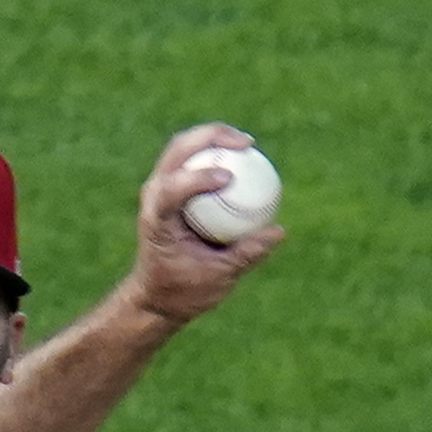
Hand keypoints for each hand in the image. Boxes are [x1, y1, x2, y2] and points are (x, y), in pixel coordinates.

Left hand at [128, 123, 284, 323]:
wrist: (156, 295)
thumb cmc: (183, 291)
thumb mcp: (217, 279)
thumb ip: (246, 254)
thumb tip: (279, 231)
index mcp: (157, 221)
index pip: (171, 189)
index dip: (199, 178)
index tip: (230, 178)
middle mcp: (153, 197)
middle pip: (178, 151)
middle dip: (212, 137)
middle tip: (246, 143)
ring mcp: (158, 188)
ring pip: (182, 146)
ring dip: (214, 136)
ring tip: (246, 143)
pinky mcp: (169, 186)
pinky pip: (192, 158)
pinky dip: (215, 151)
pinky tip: (242, 155)